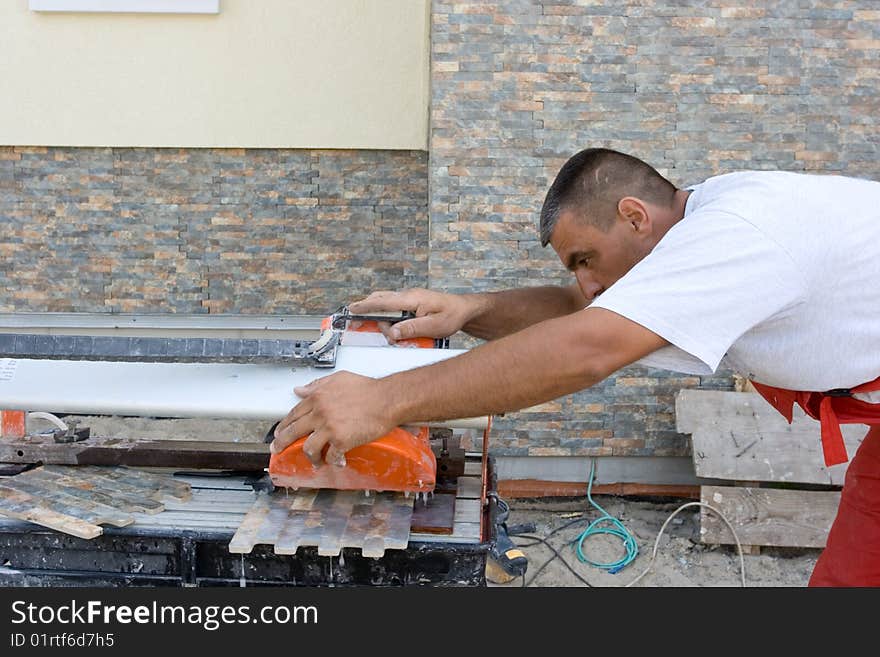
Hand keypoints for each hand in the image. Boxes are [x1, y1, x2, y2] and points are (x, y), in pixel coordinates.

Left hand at [271, 371, 396, 466]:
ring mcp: (329, 427)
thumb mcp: (339, 379)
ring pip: (308, 448)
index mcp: (318, 397)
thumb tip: (300, 390)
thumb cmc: (368, 389)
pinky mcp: (341, 441)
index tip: (280, 431)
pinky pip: (330, 455)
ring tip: (314, 461)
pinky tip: (335, 461)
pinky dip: (332, 461)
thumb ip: (317, 385)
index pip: (294, 413)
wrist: (387, 399)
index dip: (284, 424)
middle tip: (278, 449)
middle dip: (282, 443)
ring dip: (310, 457)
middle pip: (293, 431)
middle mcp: (320, 412)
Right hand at [348, 289, 473, 343]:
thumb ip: (412, 329)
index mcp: (412, 299)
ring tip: (393, 337)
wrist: (464, 309)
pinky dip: (389, 319)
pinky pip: (393, 310)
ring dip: (382, 320)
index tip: (351, 309)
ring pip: (385, 305)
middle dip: (369, 314)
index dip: (366, 306)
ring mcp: (408, 299)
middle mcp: (407, 296)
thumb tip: (392, 332)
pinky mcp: (410, 304)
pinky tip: (396, 330)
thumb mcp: (434, 326)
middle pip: (380, 301)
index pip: (384, 301)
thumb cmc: (452, 315)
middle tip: (366, 328)